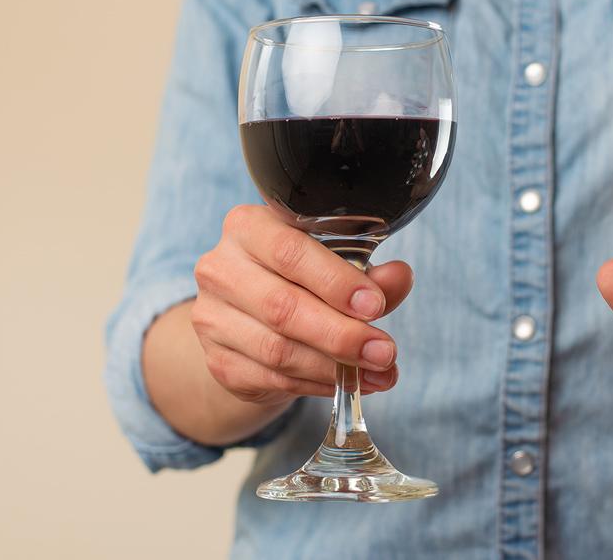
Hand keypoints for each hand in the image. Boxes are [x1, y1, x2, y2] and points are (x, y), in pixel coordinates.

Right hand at [190, 205, 411, 404]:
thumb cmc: (298, 279)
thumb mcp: (335, 264)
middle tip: (384, 352)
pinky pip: (273, 379)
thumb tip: (399, 277)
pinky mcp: (218, 361)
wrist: (249, 317)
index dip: (335, 282)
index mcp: (247, 227)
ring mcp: (212, 318)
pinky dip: (317, 384)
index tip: (375, 306)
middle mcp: (220, 269)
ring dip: (335, 367)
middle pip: (282, 307)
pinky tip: (346, 382)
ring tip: (379, 373)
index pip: (290, 252)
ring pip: (277, 350)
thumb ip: (367, 272)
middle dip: (341, 334)